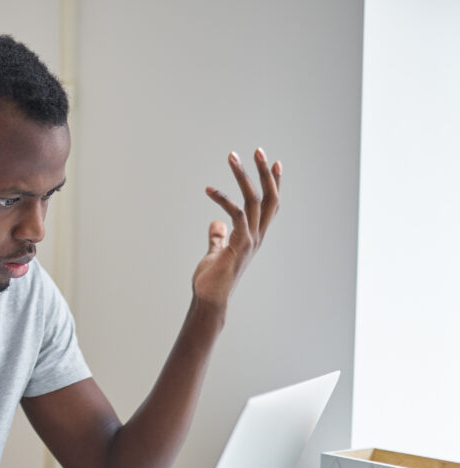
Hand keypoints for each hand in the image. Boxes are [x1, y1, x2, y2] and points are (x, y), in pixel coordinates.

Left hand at [193, 148, 281, 309]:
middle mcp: (257, 236)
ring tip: (232, 157)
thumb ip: (218, 238)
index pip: (269, 205)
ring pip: (254, 201)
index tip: (275, 162)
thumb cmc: (212, 280)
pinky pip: (236, 214)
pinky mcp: (239, 245)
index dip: (274, 183)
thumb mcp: (215, 253)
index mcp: (254, 236)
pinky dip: (223, 199)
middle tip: (258, 150)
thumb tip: (216, 224)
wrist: (209, 301)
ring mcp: (250, 240)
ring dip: (243, 176)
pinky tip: (208, 189)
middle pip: (269, 197)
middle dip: (264, 173)